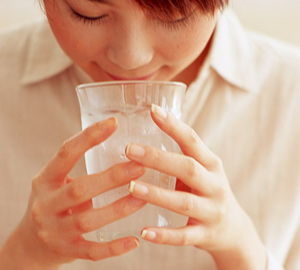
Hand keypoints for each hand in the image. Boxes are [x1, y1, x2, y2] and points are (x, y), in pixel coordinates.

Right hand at [0, 118, 145, 269]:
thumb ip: (78, 168)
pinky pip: (92, 251)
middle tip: (141, 165)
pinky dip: (114, 247)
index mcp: (45, 180)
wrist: (30, 243)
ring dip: (119, 208)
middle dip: (113, 177)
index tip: (114, 123)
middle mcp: (46, 205)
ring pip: (88, 220)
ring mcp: (55, 231)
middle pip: (80, 189)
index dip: (89, 137)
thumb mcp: (55, 182)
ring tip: (144, 196)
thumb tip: (118, 150)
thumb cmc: (52, 203)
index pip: (65, 154)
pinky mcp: (66, 251)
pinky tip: (135, 239)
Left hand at [126, 105, 266, 269]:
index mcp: (211, 164)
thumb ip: (182, 155)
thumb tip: (149, 130)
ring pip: (184, 202)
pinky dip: (164, 235)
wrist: (234, 229)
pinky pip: (184, 236)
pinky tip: (143, 232)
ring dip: (157, 195)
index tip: (152, 110)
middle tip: (130, 150)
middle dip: (158, 159)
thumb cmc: (209, 191)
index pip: (193, 140)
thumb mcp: (203, 170)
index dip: (173, 125)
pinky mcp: (206, 235)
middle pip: (187, 168)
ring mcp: (212, 211)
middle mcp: (214, 185)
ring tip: (131, 188)